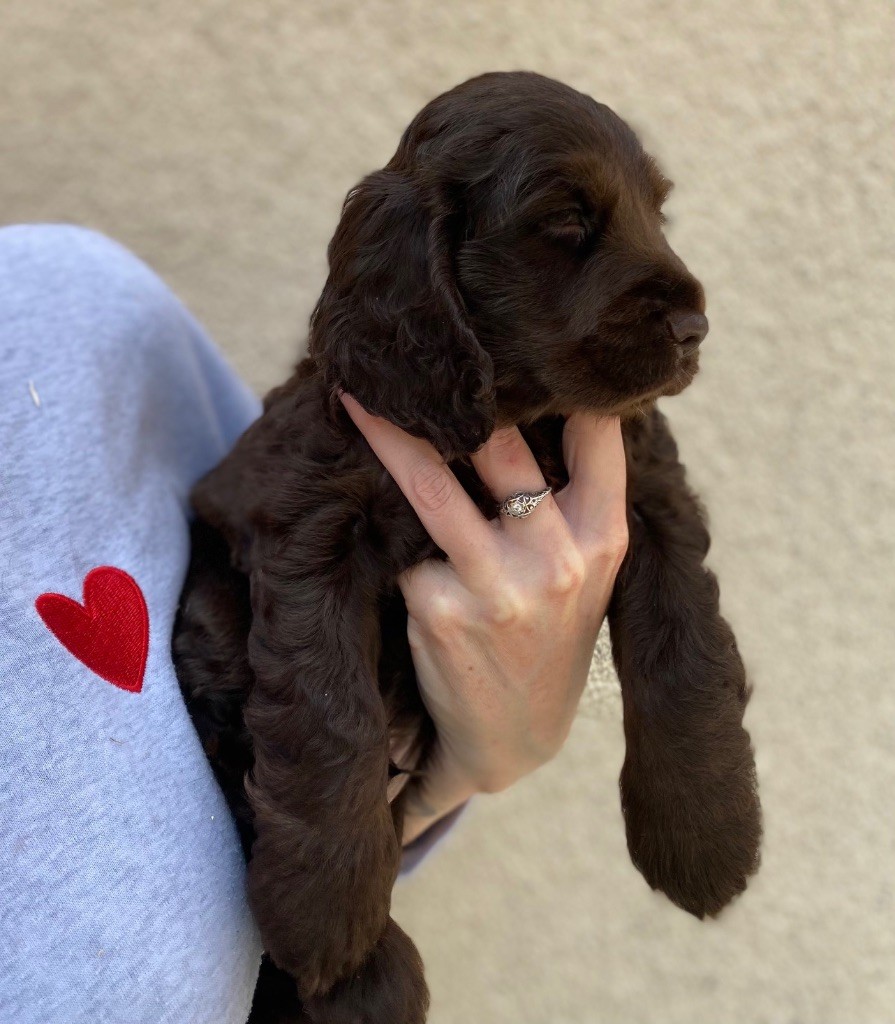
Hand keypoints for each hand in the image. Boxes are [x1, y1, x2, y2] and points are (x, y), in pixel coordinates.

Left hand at [340, 394, 628, 843]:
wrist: (514, 740)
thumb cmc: (549, 636)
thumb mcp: (586, 572)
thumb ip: (571, 499)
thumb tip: (531, 405)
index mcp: (602, 537)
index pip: (596, 434)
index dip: (565, 381)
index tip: (523, 336)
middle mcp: (557, 557)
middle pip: (501, 446)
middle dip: (457, 394)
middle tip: (412, 353)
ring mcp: (496, 585)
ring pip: (431, 486)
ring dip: (387, 435)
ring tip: (353, 395)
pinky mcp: (439, 609)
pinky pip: (404, 546)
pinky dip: (388, 532)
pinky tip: (376, 527)